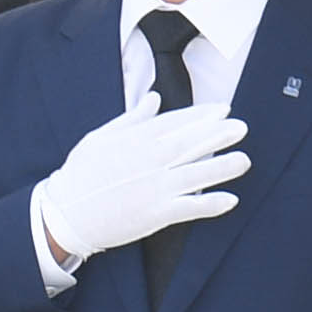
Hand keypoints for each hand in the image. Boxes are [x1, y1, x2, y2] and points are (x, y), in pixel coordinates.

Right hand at [26, 96, 249, 271]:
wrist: (66, 213)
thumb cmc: (80, 174)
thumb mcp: (100, 137)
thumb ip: (131, 118)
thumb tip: (153, 98)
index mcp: (136, 139)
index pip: (175, 122)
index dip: (201, 116)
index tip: (222, 110)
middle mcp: (149, 160)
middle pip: (191, 143)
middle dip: (219, 134)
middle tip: (242, 127)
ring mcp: (154, 187)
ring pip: (196, 173)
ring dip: (223, 166)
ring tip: (244, 159)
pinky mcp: (155, 213)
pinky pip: (189, 207)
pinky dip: (210, 204)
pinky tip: (231, 199)